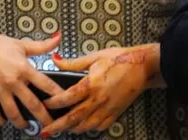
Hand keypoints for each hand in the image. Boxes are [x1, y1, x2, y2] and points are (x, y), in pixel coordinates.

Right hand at [0, 28, 63, 128]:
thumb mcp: (21, 45)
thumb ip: (42, 46)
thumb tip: (58, 38)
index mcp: (24, 68)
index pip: (46, 84)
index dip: (57, 94)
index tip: (65, 102)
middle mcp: (13, 82)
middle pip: (32, 104)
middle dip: (43, 117)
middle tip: (51, 125)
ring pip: (13, 113)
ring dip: (21, 123)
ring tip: (27, 127)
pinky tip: (3, 122)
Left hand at [39, 44, 161, 135]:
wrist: (143, 66)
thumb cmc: (120, 58)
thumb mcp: (95, 56)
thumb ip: (73, 63)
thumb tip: (55, 60)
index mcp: (92, 84)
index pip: (67, 98)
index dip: (53, 103)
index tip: (44, 104)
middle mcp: (99, 99)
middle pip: (73, 118)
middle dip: (57, 126)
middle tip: (45, 131)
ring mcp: (108, 107)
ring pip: (86, 125)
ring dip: (73, 129)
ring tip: (63, 129)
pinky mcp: (116, 112)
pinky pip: (101, 125)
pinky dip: (90, 128)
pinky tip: (84, 126)